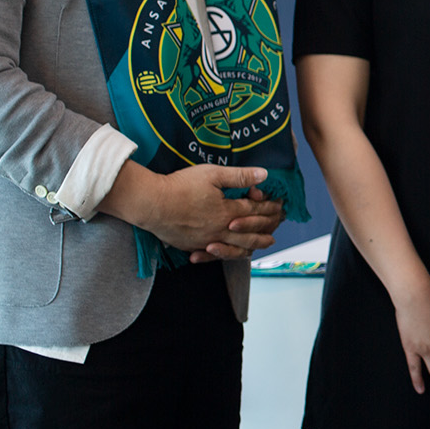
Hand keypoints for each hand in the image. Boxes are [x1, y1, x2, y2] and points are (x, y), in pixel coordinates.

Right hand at [103, 162, 284, 260]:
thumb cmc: (180, 186)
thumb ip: (239, 176)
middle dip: (266, 229)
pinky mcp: (192, 245)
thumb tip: (264, 175)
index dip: (269, 208)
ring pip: (236, 247)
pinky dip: (228, 253)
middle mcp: (220, 230)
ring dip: (252, 246)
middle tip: (276, 229)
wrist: (150, 204)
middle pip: (250, 233)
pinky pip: (215, 254)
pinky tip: (230, 252)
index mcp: (227, 211)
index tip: (279, 206)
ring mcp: (206, 240)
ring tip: (262, 245)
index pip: (255, 211)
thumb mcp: (212, 174)